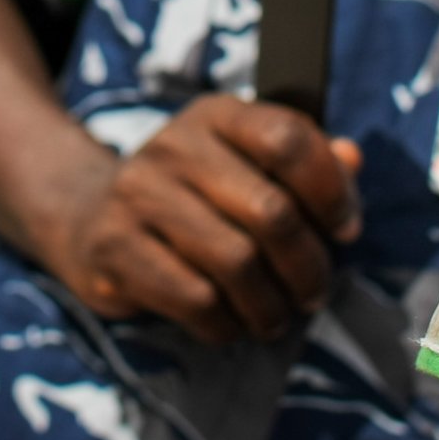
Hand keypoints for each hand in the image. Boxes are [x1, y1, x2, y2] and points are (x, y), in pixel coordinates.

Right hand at [40, 94, 362, 345]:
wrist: (87, 215)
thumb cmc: (191, 194)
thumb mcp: (242, 162)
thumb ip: (303, 160)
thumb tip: (352, 159)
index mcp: (215, 116)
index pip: (287, 139)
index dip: (331, 191)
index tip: (343, 229)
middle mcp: (174, 146)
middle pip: (272, 213)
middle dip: (307, 266)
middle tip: (313, 291)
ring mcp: (138, 196)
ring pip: (237, 263)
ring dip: (271, 304)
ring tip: (276, 315)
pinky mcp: (115, 249)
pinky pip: (197, 300)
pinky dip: (227, 323)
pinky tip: (230, 321)